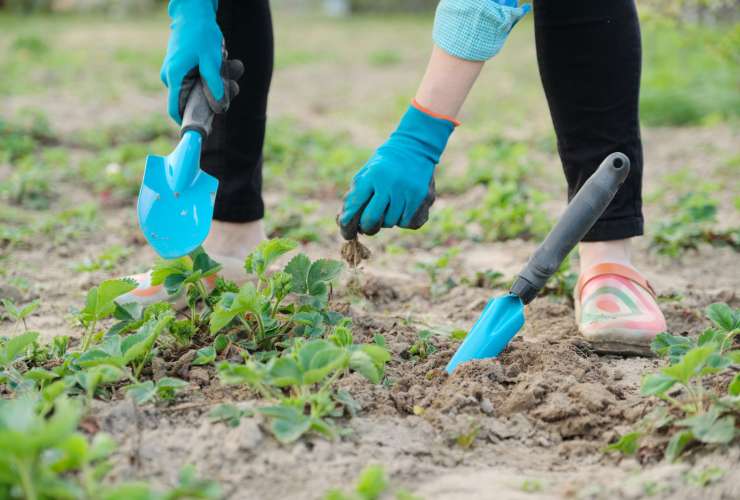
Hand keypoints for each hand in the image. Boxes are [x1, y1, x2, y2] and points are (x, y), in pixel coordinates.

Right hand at [160, 0, 242, 123]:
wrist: (193, 12)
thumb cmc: (200, 33)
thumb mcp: (211, 59)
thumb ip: (214, 83)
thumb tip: (220, 107)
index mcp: (174, 77)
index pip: (175, 109)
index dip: (188, 122)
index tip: (204, 128)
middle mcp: (171, 77)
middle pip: (190, 101)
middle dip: (211, 100)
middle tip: (232, 88)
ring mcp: (175, 73)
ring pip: (195, 91)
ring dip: (214, 88)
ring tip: (231, 74)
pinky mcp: (182, 68)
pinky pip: (196, 81)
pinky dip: (210, 79)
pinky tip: (223, 68)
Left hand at [339, 103, 455, 239]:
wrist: (414, 147)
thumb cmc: (383, 165)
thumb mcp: (365, 174)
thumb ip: (355, 197)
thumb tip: (344, 222)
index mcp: (371, 176)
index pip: (355, 206)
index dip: (348, 223)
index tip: (346, 232)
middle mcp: (389, 183)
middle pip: (372, 219)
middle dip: (367, 227)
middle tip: (366, 227)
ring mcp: (407, 190)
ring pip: (391, 222)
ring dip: (386, 220)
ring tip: (388, 207)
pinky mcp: (421, 196)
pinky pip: (407, 222)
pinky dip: (402, 219)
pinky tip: (402, 207)